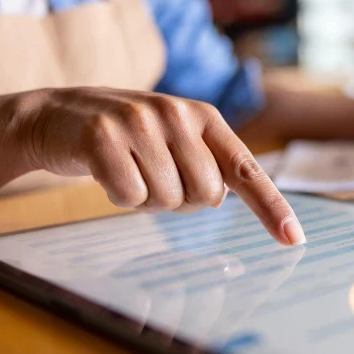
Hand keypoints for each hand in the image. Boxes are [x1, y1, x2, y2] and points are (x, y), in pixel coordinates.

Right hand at [14, 87, 304, 245]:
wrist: (59, 116)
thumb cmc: (130, 137)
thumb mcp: (176, 139)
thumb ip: (209, 163)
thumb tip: (223, 198)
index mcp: (204, 117)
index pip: (246, 168)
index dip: (271, 206)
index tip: (294, 239)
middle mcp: (177, 113)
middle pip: (206, 195)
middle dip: (183, 201)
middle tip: (157, 178)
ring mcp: (139, 121)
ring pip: (167, 199)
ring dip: (148, 199)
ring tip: (130, 170)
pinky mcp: (102, 135)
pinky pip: (130, 196)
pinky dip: (119, 196)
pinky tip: (107, 172)